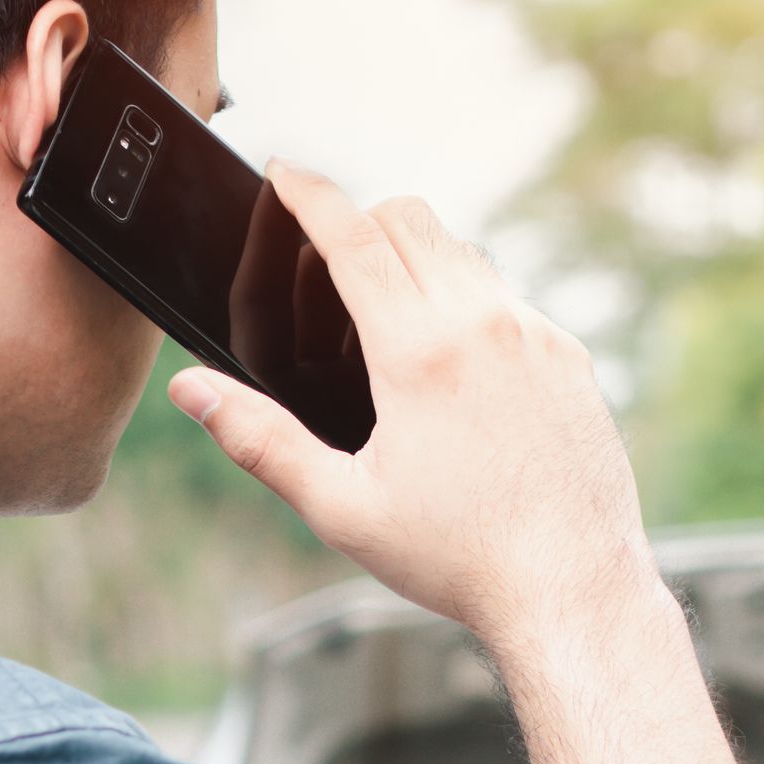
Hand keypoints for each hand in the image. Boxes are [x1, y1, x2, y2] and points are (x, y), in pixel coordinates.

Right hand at [168, 163, 659, 649]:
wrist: (572, 590)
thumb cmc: (457, 559)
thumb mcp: (342, 509)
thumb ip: (260, 441)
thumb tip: (191, 391)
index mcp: (419, 350)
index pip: (352, 233)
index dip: (308, 193)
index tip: (281, 173)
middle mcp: (484, 323)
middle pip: (410, 218)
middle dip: (360, 218)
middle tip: (325, 252)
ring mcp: (537, 334)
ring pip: (465, 251)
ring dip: (418, 255)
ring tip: (385, 304)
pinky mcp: (571, 358)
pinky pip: (510, 297)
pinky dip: (469, 299)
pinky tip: (454, 358)